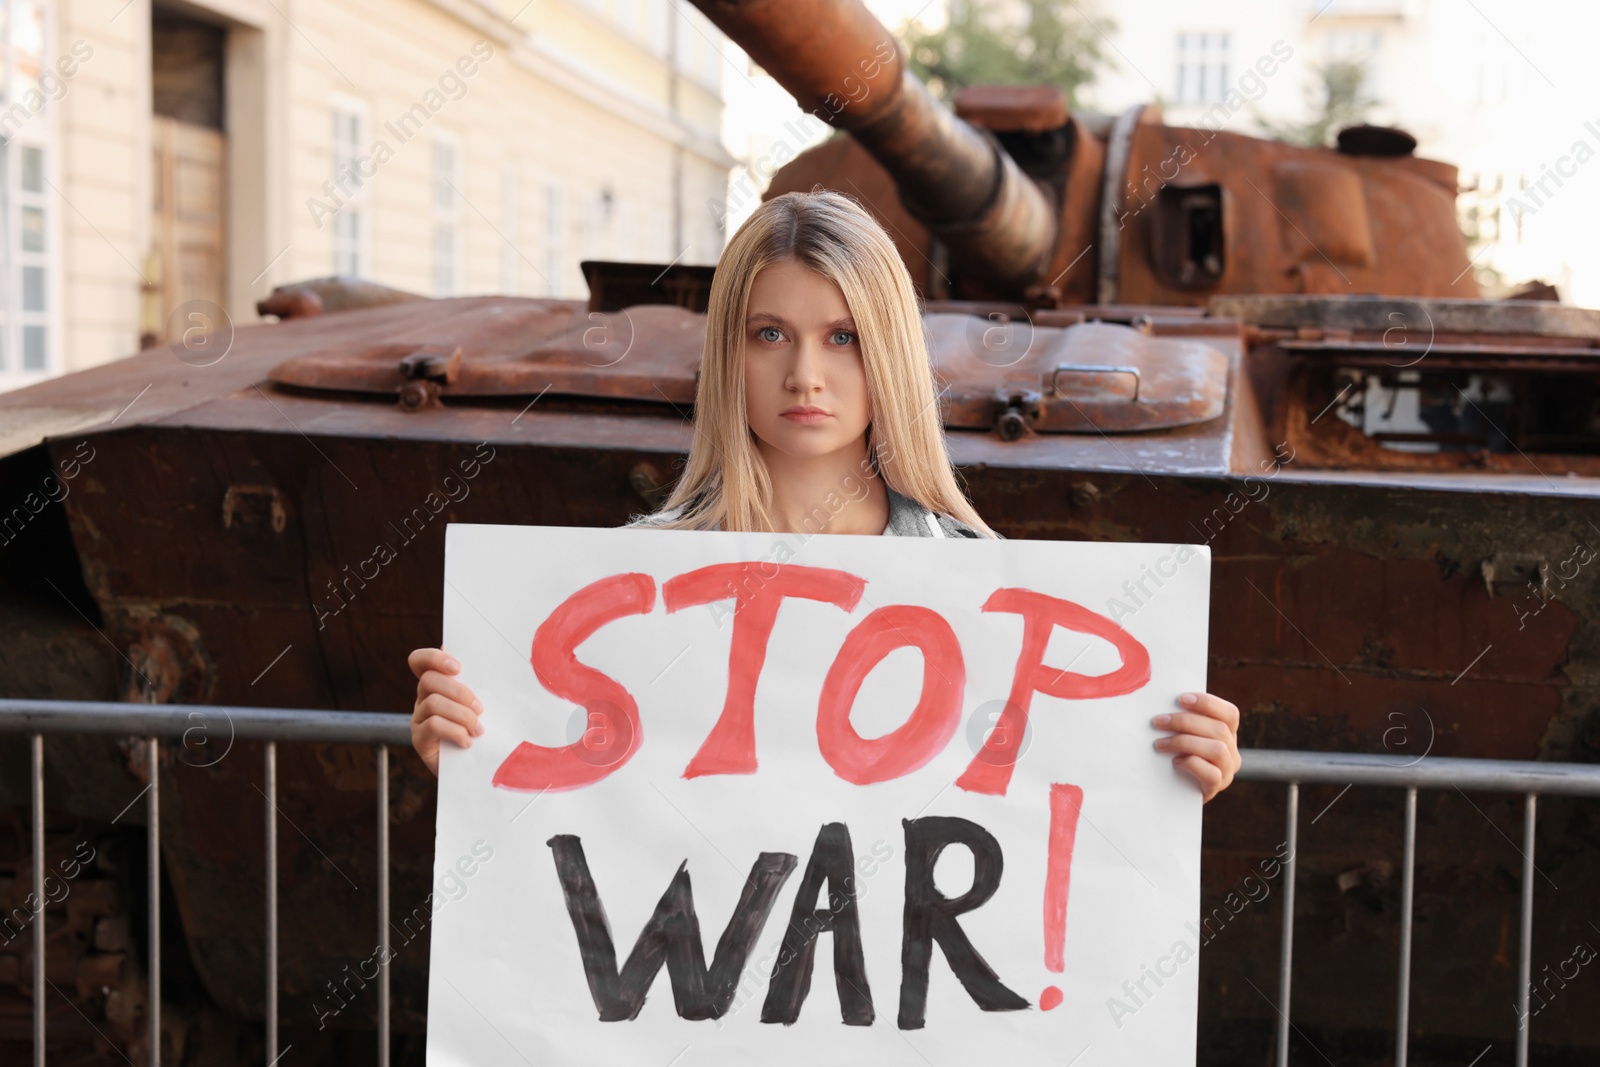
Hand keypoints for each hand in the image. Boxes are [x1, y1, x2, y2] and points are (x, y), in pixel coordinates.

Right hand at [409, 647, 482, 775]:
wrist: (474, 766)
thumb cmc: (480, 729)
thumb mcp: (479, 704)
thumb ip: (476, 685)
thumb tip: (480, 660)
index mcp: (437, 684)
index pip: (419, 661)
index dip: (433, 658)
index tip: (458, 668)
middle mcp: (422, 698)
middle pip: (429, 680)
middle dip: (459, 692)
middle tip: (480, 709)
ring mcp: (418, 719)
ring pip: (433, 703)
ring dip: (461, 715)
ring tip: (478, 730)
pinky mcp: (419, 739)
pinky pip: (432, 725)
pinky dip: (455, 732)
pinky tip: (467, 742)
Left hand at [1152, 692, 1239, 802]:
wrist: (1176, 792)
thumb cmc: (1178, 755)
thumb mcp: (1186, 735)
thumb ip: (1185, 722)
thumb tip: (1164, 704)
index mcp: (1228, 733)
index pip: (1230, 713)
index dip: (1207, 703)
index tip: (1181, 699)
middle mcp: (1232, 751)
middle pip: (1219, 730)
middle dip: (1185, 722)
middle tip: (1158, 722)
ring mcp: (1227, 771)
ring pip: (1217, 750)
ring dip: (1185, 742)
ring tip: (1160, 744)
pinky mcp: (1216, 787)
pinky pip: (1211, 774)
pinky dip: (1191, 764)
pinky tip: (1175, 762)